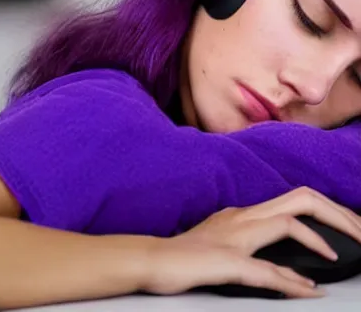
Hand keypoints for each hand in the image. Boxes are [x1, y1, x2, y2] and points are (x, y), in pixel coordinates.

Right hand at [142, 186, 360, 298]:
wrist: (152, 259)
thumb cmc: (185, 254)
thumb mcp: (226, 246)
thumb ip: (258, 253)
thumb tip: (295, 273)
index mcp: (244, 214)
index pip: (296, 200)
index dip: (329, 210)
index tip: (351, 227)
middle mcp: (243, 217)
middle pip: (301, 199)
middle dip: (339, 214)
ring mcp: (236, 236)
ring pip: (289, 222)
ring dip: (326, 236)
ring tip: (350, 250)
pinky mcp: (228, 261)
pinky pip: (268, 271)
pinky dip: (294, 282)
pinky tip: (310, 292)